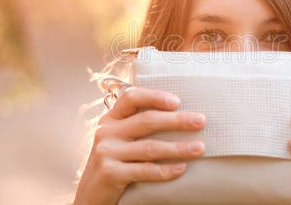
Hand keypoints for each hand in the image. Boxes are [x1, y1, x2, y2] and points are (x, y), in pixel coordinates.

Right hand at [74, 87, 206, 204]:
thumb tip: (179, 116)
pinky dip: (165, 170)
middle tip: (200, 121)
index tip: (177, 101)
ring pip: (150, 147)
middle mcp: (106, 132)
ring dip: (178, 148)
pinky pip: (145, 170)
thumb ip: (136, 126)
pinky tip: (181, 168)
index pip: (131, 98)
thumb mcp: (118, 140)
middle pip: (147, 121)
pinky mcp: (110, 173)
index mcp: (110, 119)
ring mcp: (107, 152)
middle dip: (177, 120)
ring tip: (200, 148)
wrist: (90, 195)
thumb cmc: (113, 164)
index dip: (155, 96)